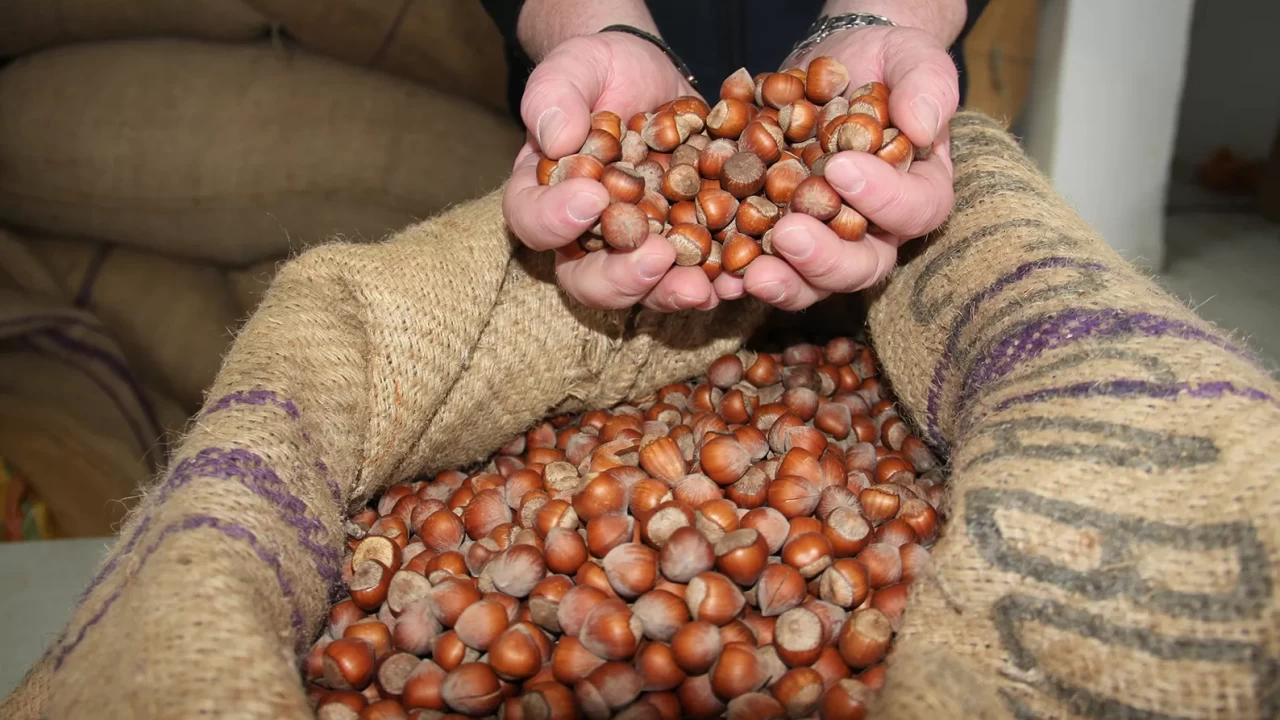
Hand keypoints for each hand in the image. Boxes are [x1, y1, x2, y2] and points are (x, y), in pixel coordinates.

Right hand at [503, 33, 718, 312]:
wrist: (650, 75)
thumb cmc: (599, 72)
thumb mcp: (573, 67)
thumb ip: (555, 95)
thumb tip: (555, 138)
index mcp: (544, 197)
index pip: (532, 222)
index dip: (555, 220)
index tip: (593, 197)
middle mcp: (584, 238)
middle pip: (586, 279)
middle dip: (621, 278)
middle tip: (657, 257)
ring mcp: (635, 249)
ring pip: (644, 290)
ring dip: (671, 293)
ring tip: (701, 288)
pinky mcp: (682, 245)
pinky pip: (697, 276)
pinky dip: (718, 283)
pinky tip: (739, 279)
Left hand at [712, 25, 958, 310]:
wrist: (831, 66)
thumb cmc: (882, 64)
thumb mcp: (912, 58)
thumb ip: (926, 86)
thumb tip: (925, 128)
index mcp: (918, 192)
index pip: (914, 210)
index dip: (882, 197)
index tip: (840, 167)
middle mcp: (875, 231)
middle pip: (862, 266)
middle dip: (825, 258)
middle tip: (789, 234)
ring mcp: (824, 241)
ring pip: (812, 282)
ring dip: (784, 282)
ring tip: (752, 274)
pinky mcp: (778, 238)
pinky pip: (762, 267)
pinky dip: (739, 273)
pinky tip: (717, 272)